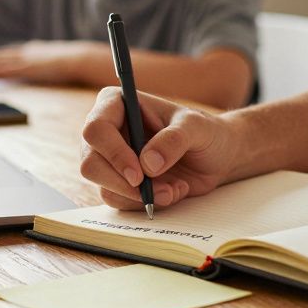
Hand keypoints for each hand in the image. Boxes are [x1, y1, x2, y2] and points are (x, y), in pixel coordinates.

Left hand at [0, 40, 92, 84]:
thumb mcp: (56, 60)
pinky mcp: (27, 67)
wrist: (80, 59)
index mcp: (33, 50)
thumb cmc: (72, 62)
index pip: (9, 53)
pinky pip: (5, 69)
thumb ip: (47, 62)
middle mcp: (27, 52)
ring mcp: (26, 59)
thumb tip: (44, 66)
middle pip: (1, 56)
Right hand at [79, 88, 243, 210]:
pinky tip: (172, 191)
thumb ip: (174, 139)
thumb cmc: (205, 132)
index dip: (113, 153)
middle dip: (123, 183)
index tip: (139, 173)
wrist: (217, 157)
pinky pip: (120, 201)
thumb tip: (147, 164)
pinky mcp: (120, 183)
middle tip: (158, 190)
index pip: (96, 129)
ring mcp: (112, 160)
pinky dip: (146, 203)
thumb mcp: (197, 127)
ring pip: (104, 187)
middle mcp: (109, 132)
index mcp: (118, 104)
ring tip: (175, 188)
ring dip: (141, 196)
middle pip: (90, 163)